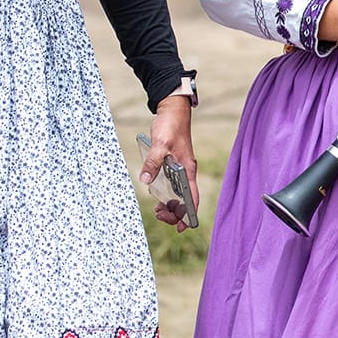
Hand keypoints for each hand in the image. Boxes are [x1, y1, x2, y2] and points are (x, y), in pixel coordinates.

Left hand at [141, 95, 198, 230]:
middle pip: (186, 199)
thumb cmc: (170, 126)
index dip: (189, 214)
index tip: (181, 227)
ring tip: (158, 210)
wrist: (172, 110)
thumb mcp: (160, 145)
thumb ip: (152, 163)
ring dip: (170, 204)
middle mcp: (186, 171)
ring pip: (179, 193)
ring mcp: (181, 168)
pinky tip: (156, 195)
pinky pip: (173, 184)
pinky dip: (166, 193)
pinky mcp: (174, 163)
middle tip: (160, 215)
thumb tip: (145, 180)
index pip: (192, 198)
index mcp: (187, 170)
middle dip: (175, 212)